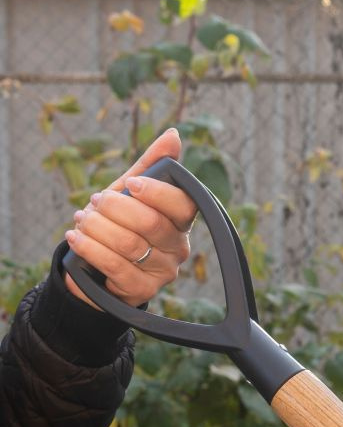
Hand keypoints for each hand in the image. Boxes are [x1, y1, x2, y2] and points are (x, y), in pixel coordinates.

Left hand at [64, 127, 194, 308]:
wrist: (97, 267)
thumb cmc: (119, 224)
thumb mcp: (130, 192)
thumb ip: (151, 165)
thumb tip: (173, 135)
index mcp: (181, 221)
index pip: (183, 204)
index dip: (155, 192)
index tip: (129, 184)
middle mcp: (178, 248)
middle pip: (151, 223)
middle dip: (114, 207)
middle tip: (95, 202)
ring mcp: (163, 272)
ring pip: (128, 244)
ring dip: (96, 227)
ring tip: (81, 220)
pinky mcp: (143, 291)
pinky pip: (114, 266)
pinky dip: (89, 248)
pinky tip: (75, 237)